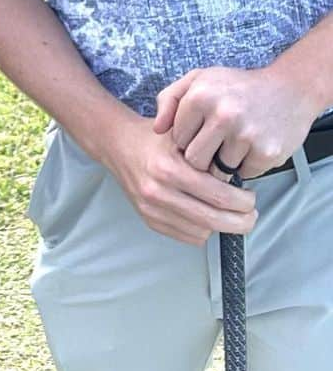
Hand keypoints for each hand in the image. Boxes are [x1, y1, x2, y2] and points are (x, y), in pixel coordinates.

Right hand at [102, 114, 256, 244]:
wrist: (117, 144)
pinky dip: (203, 230)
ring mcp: (152, 209)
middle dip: (241, 221)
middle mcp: (157, 192)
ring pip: (202, 232)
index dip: (243, 201)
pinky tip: (206, 214)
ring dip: (221, 225)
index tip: (252, 197)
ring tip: (228, 212)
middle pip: (213, 220)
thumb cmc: (153, 137)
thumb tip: (239, 180)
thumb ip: (208, 154)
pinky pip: (188, 236)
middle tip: (251, 214)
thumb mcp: (182, 133)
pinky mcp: (149, 220)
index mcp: (168, 168)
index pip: (218, 195)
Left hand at [154, 64, 316, 178]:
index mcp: (200, 95)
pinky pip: (244, 174)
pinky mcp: (266, 152)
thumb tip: (156, 129)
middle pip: (194, 160)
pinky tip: (252, 146)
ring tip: (234, 143)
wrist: (289, 89)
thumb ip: (170, 99)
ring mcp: (246, 134)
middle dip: (202, 158)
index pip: (177, 139)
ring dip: (224, 163)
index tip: (199, 132)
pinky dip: (246, 166)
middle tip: (215, 145)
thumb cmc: (237, 86)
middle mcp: (222, 114)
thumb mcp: (199, 79)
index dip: (187, 139)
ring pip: (219, 171)